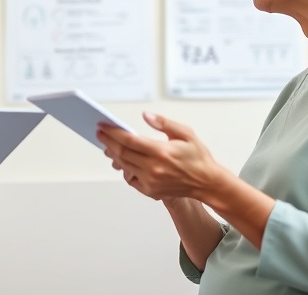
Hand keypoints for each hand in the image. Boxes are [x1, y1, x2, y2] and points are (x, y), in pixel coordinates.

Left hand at [97, 112, 226, 200]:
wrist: (207, 183)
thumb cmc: (198, 157)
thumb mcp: (185, 133)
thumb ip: (164, 123)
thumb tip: (145, 116)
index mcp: (161, 152)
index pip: (129, 140)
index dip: (113, 132)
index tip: (102, 126)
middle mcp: (154, 168)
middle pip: (122, 153)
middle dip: (108, 141)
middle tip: (100, 133)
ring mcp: (151, 181)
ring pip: (124, 165)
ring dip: (113, 154)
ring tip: (108, 145)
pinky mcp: (150, 191)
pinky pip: (130, 178)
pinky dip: (124, 168)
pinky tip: (123, 159)